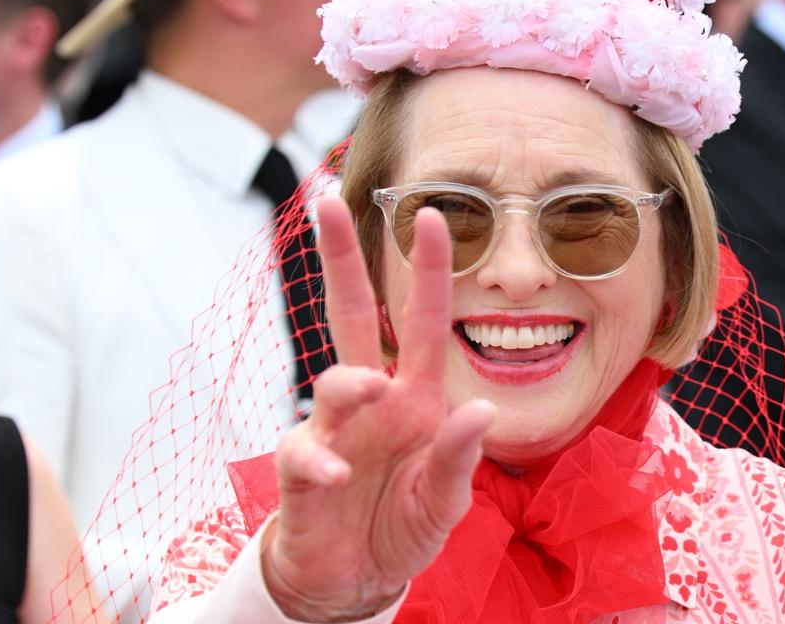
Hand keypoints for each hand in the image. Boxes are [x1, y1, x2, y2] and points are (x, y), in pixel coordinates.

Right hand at [261, 195, 495, 621]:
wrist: (354, 582)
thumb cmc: (402, 525)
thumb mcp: (445, 499)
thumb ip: (460, 458)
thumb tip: (482, 414)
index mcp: (416, 398)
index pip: (423, 322)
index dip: (428, 270)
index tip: (432, 214)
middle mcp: (372, 401)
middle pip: (350, 315)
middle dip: (340, 259)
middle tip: (328, 202)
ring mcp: (334, 430)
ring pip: (332, 380)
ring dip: (350, 381)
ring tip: (368, 390)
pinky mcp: (301, 469)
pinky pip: (306, 453)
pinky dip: (322, 462)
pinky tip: (338, 478)